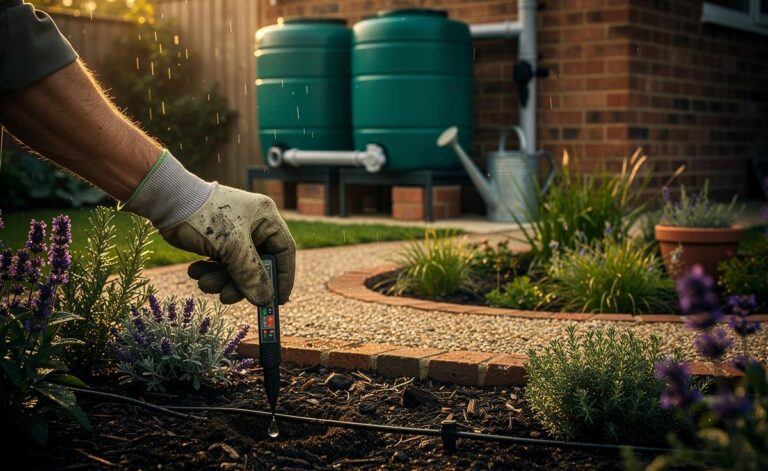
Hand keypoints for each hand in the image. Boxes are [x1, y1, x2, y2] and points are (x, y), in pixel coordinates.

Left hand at [160, 184, 295, 305]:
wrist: (165, 202)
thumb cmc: (205, 218)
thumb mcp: (232, 248)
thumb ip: (251, 275)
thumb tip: (266, 300)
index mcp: (266, 219)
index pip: (284, 252)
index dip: (283, 278)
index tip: (278, 301)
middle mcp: (254, 226)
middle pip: (259, 265)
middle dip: (241, 283)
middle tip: (226, 297)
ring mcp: (235, 234)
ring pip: (238, 269)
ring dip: (221, 280)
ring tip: (204, 283)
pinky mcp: (217, 241)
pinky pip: (221, 265)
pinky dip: (210, 272)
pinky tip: (194, 271)